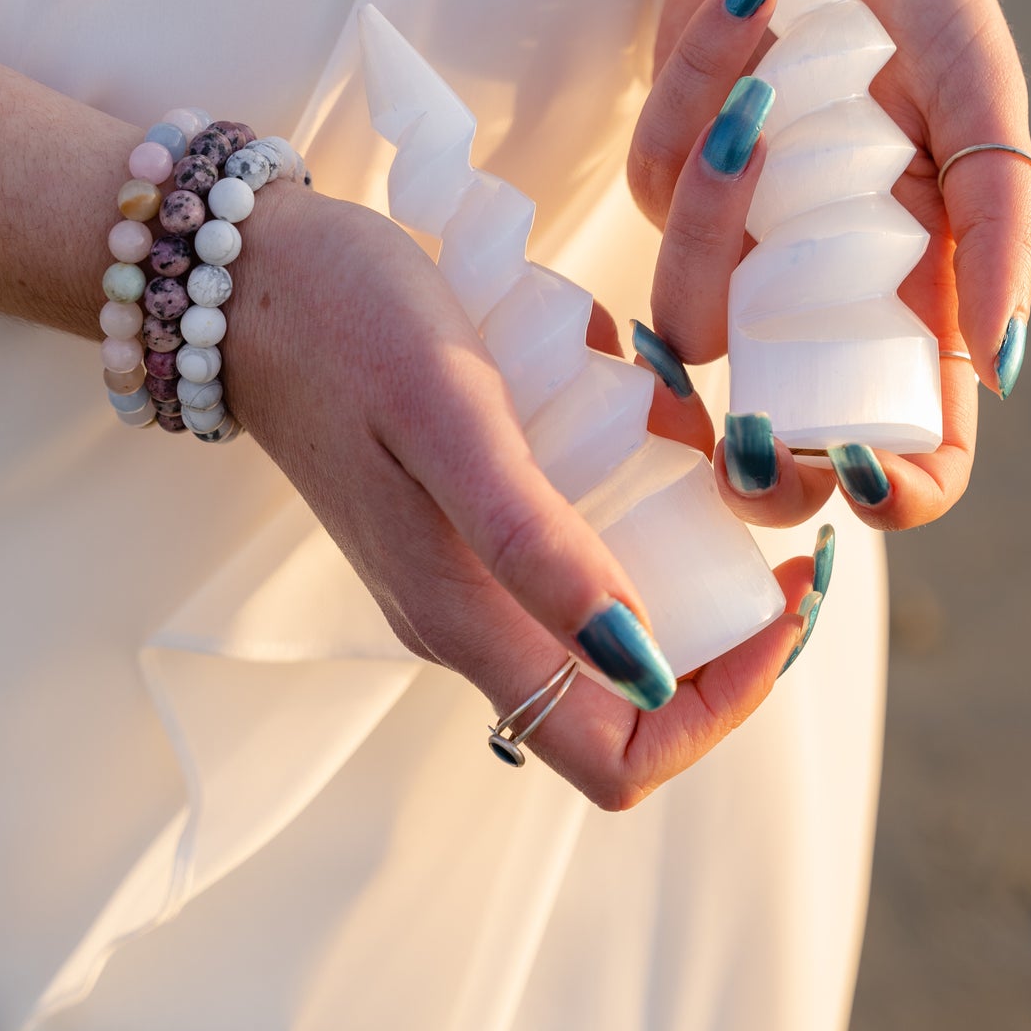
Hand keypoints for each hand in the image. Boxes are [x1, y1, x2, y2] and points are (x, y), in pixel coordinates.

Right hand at [224, 183, 817, 808]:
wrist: (248, 277)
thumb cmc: (348, 325)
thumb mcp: (452, 414)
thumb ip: (532, 543)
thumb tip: (642, 664)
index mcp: (466, 620)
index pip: (621, 753)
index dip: (723, 702)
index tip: (781, 597)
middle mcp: (469, 618)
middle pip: (634, 688)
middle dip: (719, 612)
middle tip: (760, 511)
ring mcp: (464, 570)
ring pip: (614, 601)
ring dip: (674, 529)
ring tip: (683, 429)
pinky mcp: (464, 517)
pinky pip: (577, 529)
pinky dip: (626, 478)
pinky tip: (623, 395)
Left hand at [628, 0, 1030, 529]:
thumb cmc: (932, 9)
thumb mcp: (985, 104)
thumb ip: (1000, 225)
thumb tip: (999, 365)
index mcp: (913, 293)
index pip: (913, 437)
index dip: (895, 491)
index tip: (862, 481)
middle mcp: (821, 288)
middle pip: (777, 435)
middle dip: (756, 462)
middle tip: (747, 441)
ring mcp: (740, 240)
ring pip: (691, 312)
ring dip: (722, 202)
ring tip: (772, 79)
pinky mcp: (673, 174)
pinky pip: (662, 174)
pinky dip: (706, 83)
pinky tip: (756, 8)